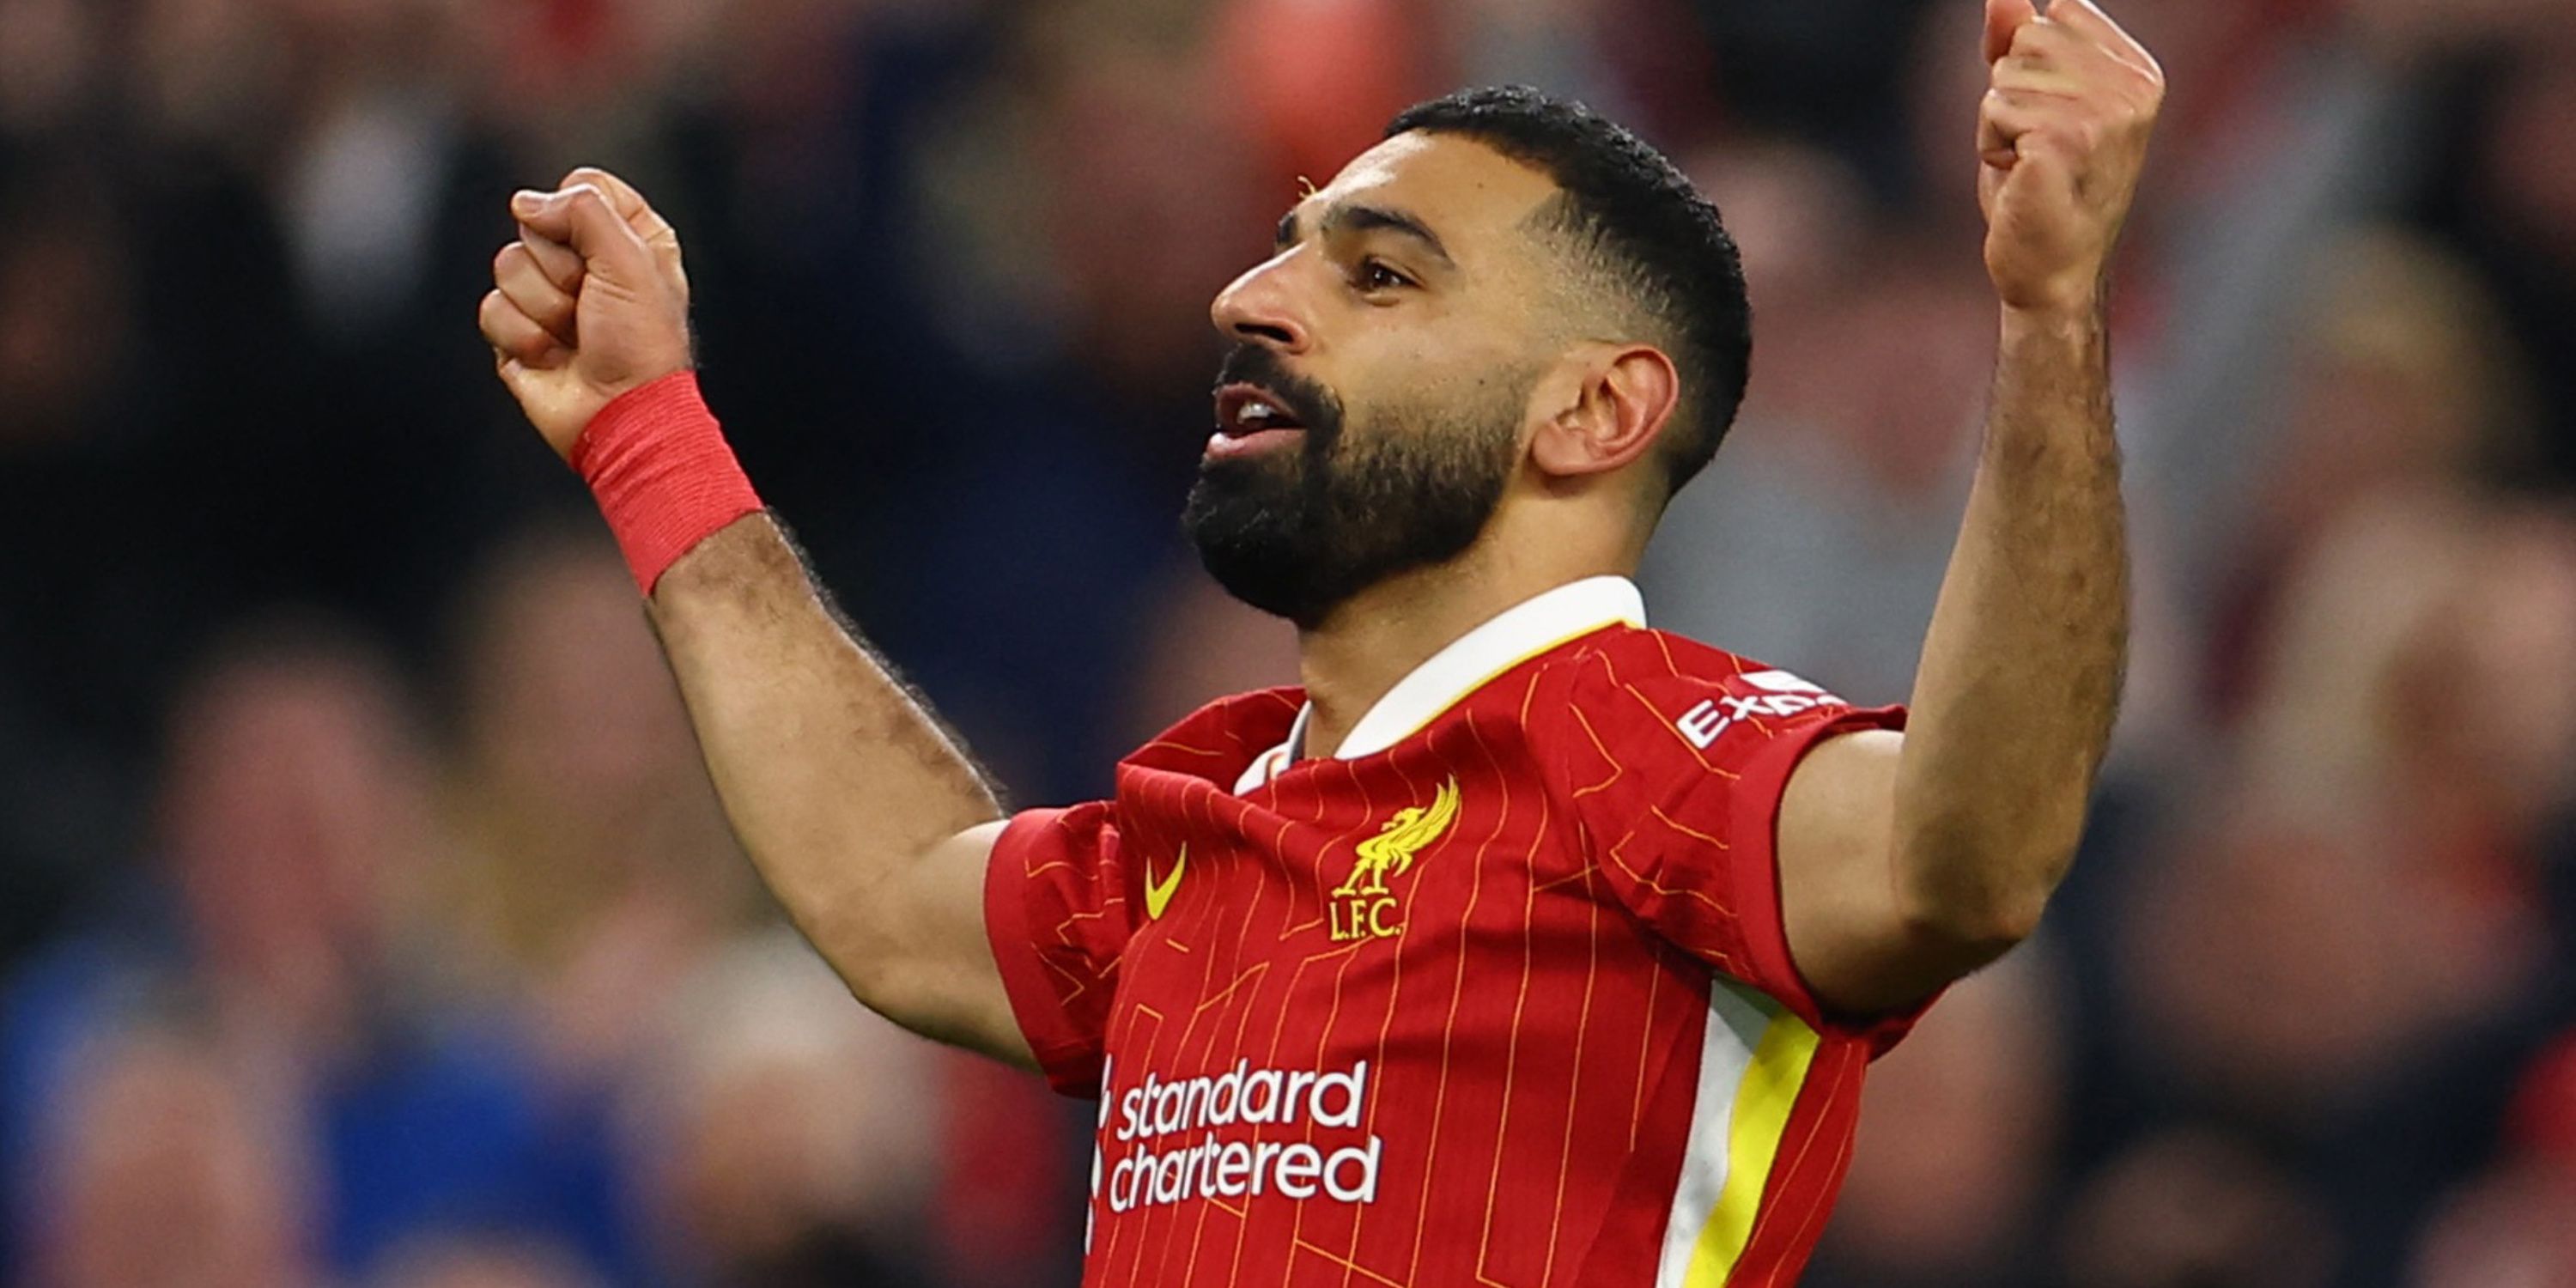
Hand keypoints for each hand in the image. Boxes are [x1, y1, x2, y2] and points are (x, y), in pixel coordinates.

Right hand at [478, 167, 693, 458]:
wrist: (620, 414)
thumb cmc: (640, 343)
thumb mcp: (631, 259)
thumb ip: (584, 210)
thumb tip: (526, 202)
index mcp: (629, 238)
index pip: (582, 187)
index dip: (580, 213)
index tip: (601, 251)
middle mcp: (588, 263)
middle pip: (535, 224)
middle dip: (560, 268)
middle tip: (590, 303)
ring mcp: (549, 297)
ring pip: (507, 265)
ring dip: (543, 307)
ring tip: (575, 335)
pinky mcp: (518, 331)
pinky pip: (492, 308)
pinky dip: (521, 336)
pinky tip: (552, 357)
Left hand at [1977, 0, 2163, 314]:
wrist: (2051, 269)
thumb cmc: (2041, 187)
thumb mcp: (2032, 102)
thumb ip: (2017, 42)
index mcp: (2137, 71)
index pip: (2058, 12)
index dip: (2032, 63)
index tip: (2053, 116)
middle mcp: (2131, 87)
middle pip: (2028, 38)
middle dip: (2010, 91)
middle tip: (2034, 145)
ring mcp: (2103, 113)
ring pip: (2004, 75)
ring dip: (1998, 122)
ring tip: (2029, 163)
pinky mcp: (2066, 139)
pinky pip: (1994, 108)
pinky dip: (1990, 144)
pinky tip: (2022, 177)